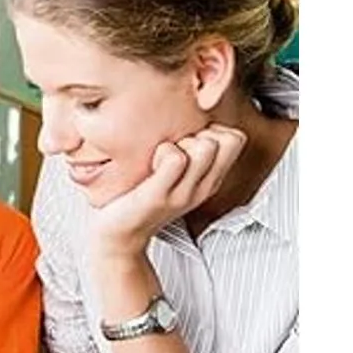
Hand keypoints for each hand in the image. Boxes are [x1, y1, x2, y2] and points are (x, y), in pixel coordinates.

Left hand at [90, 125, 247, 258]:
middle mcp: (202, 188)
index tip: (186, 142)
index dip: (213, 131)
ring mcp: (182, 193)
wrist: (116, 237)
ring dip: (181, 143)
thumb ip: (187, 152)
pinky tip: (148, 165)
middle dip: (200, 134)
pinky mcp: (159, 196)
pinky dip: (160, 153)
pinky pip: (174, 158)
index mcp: (208, 180)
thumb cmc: (138, 199)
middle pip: (227, 139)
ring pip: (206, 147)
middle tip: (172, 150)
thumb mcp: (173, 176)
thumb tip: (188, 115)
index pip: (236, 139)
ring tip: (159, 159)